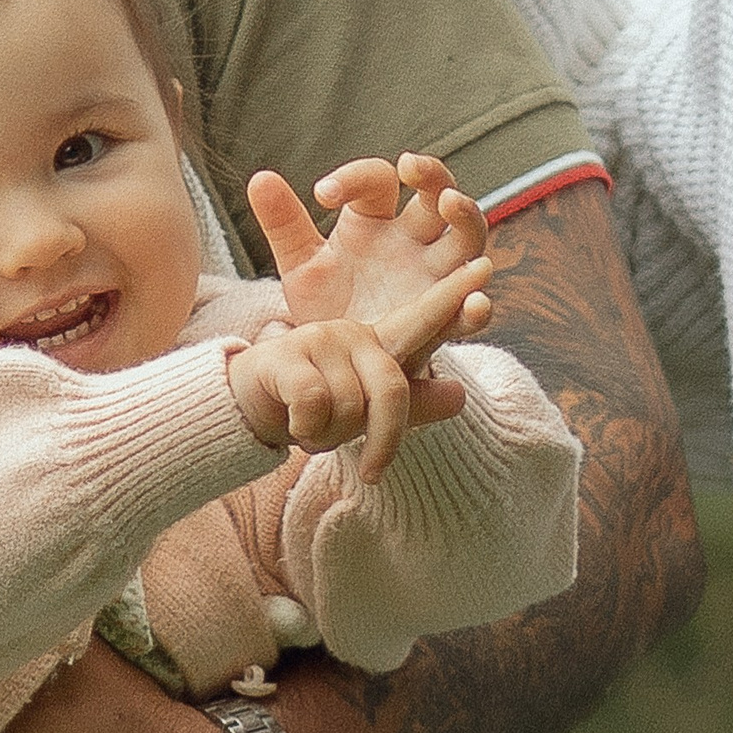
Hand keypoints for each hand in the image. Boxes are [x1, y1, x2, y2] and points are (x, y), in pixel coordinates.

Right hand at [229, 261, 486, 479]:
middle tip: (370, 468)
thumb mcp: (366, 412)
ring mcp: (321, 339)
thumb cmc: (313, 409)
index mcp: (380, 345)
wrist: (247, 411)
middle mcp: (355, 334)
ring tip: (314, 429)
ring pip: (349, 406)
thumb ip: (413, 404)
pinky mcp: (287, 354)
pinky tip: (292, 422)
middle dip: (381, 441)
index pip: (424, 322)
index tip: (486, 265)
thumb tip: (460, 394)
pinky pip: (315, 403)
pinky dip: (307, 429)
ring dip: (331, 436)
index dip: (453, 297)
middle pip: (391, 392)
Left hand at [250, 152, 493, 348]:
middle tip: (411, 166)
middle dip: (431, 175)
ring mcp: (435, 277)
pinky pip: (468, 308)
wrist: (337, 368)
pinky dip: (477, 305)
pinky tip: (474, 302)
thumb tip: (258, 177)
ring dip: (467, 216)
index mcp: (376, 222)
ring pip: (467, 237)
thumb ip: (284, 225)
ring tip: (451, 203)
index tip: (322, 195)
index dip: (355, 178)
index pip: (378, 181)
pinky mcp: (444, 319)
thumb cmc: (325, 307)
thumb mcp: (301, 267)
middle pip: (436, 194)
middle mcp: (412, 242)